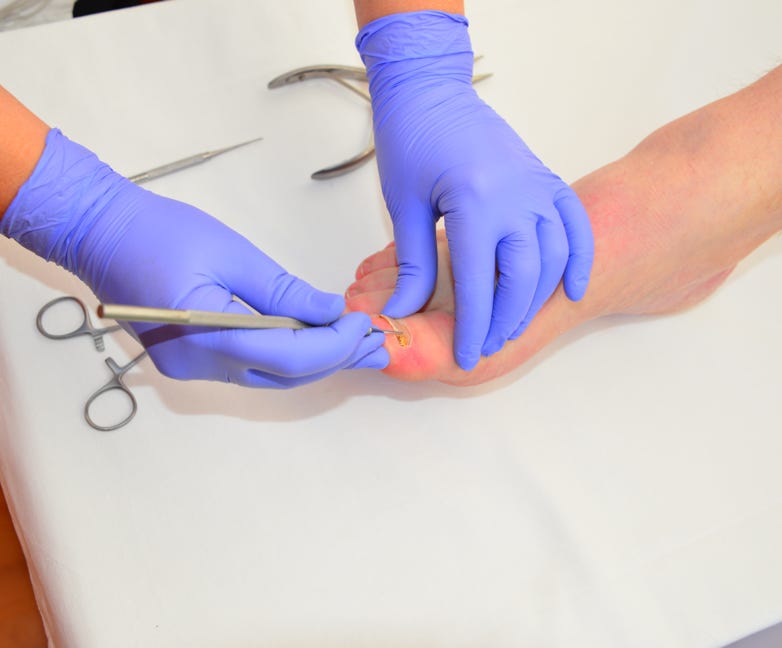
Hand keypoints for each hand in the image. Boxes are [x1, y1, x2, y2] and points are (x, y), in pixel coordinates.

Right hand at [2, 129, 387, 386]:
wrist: (98, 232)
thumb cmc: (159, 232)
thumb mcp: (233, 254)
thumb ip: (285, 292)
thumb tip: (331, 312)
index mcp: (206, 336)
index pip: (291, 356)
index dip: (335, 345)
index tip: (367, 326)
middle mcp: (197, 365)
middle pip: (284, 375)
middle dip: (334, 358)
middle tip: (377, 344)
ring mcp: (189, 368)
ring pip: (270, 376)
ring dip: (314, 361)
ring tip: (356, 345)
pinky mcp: (188, 360)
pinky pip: (250, 367)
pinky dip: (286, 356)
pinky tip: (314, 342)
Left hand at [345, 139, 751, 384]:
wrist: (430, 91)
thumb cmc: (410, 141)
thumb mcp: (403, 206)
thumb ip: (411, 264)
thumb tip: (404, 311)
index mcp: (475, 202)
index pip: (480, 284)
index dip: (473, 327)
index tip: (467, 356)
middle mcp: (516, 195)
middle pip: (524, 277)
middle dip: (506, 319)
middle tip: (487, 344)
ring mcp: (536, 185)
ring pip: (553, 257)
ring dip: (538, 298)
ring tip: (515, 324)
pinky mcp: (544, 179)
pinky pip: (574, 225)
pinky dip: (578, 258)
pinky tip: (574, 288)